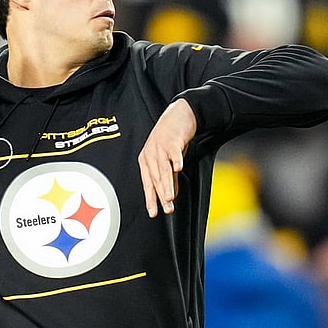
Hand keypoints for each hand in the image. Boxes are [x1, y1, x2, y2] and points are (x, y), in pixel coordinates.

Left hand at [138, 98, 196, 217]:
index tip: (153, 213)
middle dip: (161, 195)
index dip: (150, 198)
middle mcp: (151, 154)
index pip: (147, 183)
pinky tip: (179, 168)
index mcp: (146, 160)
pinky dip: (176, 159)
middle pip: (155, 178)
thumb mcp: (168, 160)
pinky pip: (174, 151)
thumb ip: (169, 178)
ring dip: (167, 183)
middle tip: (167, 209)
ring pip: (163, 168)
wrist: (180, 114)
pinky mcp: (172, 139)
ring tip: (170, 197)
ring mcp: (160, 146)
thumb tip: (170, 196)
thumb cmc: (172, 139)